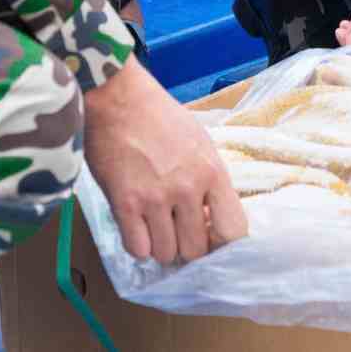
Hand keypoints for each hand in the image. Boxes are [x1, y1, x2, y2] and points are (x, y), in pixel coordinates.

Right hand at [81, 59, 246, 262]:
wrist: (117, 97)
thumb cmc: (158, 116)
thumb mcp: (200, 142)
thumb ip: (209, 181)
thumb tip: (212, 218)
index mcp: (212, 171)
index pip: (233, 230)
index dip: (221, 242)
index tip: (209, 237)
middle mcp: (187, 188)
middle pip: (195, 249)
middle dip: (185, 244)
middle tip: (176, 230)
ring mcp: (155, 198)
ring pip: (165, 253)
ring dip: (159, 245)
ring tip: (153, 225)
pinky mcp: (125, 204)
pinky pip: (137, 249)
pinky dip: (137, 244)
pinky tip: (135, 225)